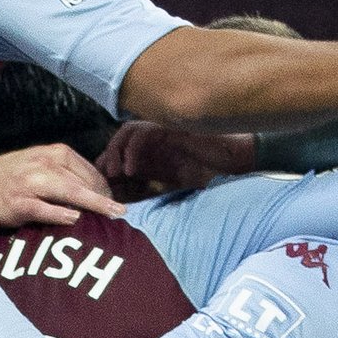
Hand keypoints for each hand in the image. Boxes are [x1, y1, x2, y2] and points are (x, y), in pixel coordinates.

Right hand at [0, 143, 116, 228]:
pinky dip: (59, 214)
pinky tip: (75, 219)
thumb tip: (99, 190)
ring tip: (110, 214)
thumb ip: (67, 173)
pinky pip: (42, 209)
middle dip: (103, 197)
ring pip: (67, 192)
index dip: (104, 188)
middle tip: (122, 212)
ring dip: (91, 203)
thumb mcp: (41, 165)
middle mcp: (42, 164)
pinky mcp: (17, 203)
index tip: (115, 203)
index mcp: (53, 153)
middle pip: (81, 182)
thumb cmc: (15, 177)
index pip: (87, 171)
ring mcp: (29, 183)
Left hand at [98, 122, 256, 197]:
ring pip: (128, 131)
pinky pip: (144, 132)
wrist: (234, 161)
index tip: (103, 187)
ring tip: (115, 173)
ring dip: (116, 151)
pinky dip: (132, 149)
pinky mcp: (170, 129)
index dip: (109, 166)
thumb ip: (153, 190)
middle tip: (105, 180)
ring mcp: (163, 132)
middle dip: (108, 157)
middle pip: (120, 139)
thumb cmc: (210, 173)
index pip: (122, 151)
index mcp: (155, 152)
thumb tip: (131, 208)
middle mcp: (156, 140)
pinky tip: (130, 169)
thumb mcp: (174, 186)